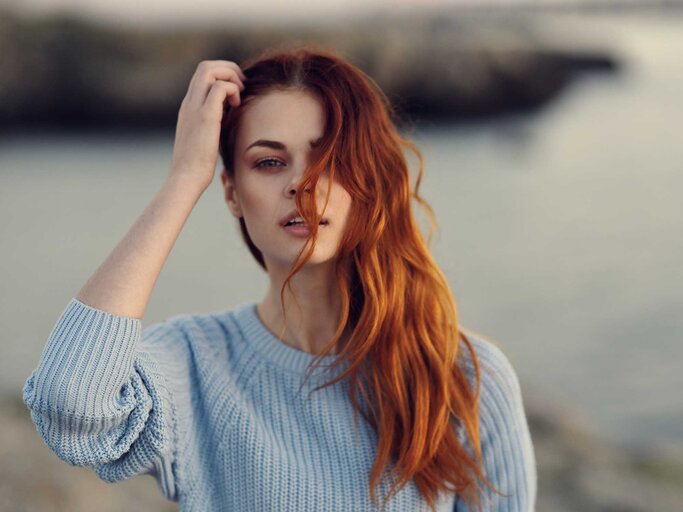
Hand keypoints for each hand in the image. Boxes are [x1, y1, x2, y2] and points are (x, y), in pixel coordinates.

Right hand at [168, 60, 245, 191]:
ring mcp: (195, 107)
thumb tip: (229, 120)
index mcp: (189, 107)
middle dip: (229, 69)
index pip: (203, 75)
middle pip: (206, 66)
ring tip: (239, 96)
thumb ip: (214, 124)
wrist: (187, 177)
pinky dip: (232, 90)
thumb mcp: (206, 138)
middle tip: (242, 88)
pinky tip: (236, 107)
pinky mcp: (205, 116)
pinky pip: (219, 87)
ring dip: (230, 76)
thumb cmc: (198, 164)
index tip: (237, 91)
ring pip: (210, 69)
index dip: (223, 75)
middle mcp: (189, 102)